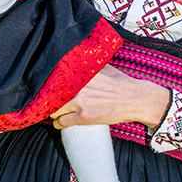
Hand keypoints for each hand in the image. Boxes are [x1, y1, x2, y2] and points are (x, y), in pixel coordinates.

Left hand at [51, 66, 170, 129]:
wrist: (135, 99)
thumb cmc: (121, 83)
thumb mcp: (104, 68)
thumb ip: (90, 64)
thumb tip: (79, 58)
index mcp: (81, 72)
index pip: (54, 77)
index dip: (48, 84)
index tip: (46, 88)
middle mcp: (78, 85)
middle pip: (50, 94)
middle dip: (48, 99)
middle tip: (50, 102)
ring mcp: (80, 102)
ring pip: (52, 110)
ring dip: (52, 113)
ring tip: (56, 113)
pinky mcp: (83, 117)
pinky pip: (61, 122)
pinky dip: (59, 124)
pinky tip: (61, 122)